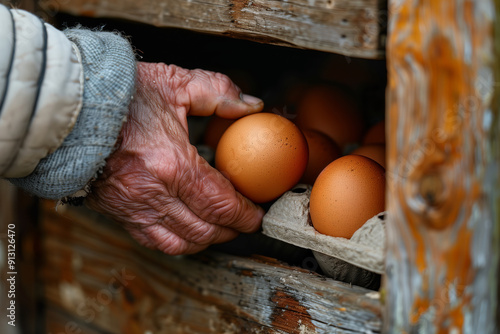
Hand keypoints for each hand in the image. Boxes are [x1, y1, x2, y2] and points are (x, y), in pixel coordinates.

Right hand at [85, 62, 264, 254]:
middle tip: (245, 222)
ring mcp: (133, 207)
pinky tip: (188, 232)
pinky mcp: (118, 212)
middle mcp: (153, 193)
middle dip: (232, 230)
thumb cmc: (119, 96)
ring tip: (221, 229)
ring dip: (207, 240)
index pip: (220, 203)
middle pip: (204, 229)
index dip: (244, 214)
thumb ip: (217, 92)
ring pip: (180, 242)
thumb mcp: (173, 83)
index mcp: (171, 164)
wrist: (68, 108)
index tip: (257, 214)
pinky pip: (153, 241)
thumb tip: (250, 105)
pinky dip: (178, 243)